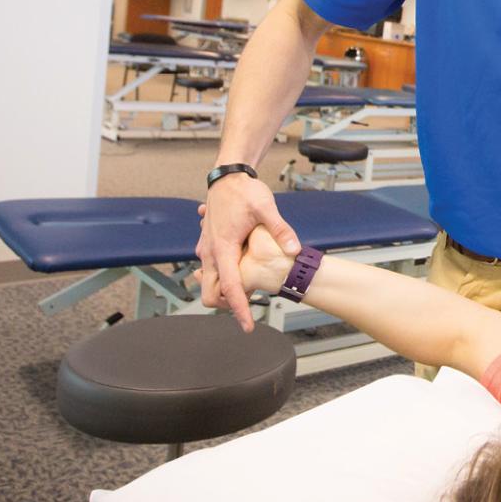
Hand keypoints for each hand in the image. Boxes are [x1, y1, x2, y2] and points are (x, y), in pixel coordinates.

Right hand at [196, 175, 301, 331]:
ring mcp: (206, 249)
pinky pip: (212, 270)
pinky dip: (223, 277)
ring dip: (226, 290)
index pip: (230, 287)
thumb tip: (295, 249)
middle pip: (211, 292)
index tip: (248, 326)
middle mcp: (209, 251)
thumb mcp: (266, 207)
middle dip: (228, 304)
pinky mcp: (208, 245)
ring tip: (250, 287)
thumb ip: (280, 230)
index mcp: (223, 247)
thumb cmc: (244, 190)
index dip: (239, 309)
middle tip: (251, 305)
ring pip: (210, 282)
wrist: (227, 175)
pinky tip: (242, 269)